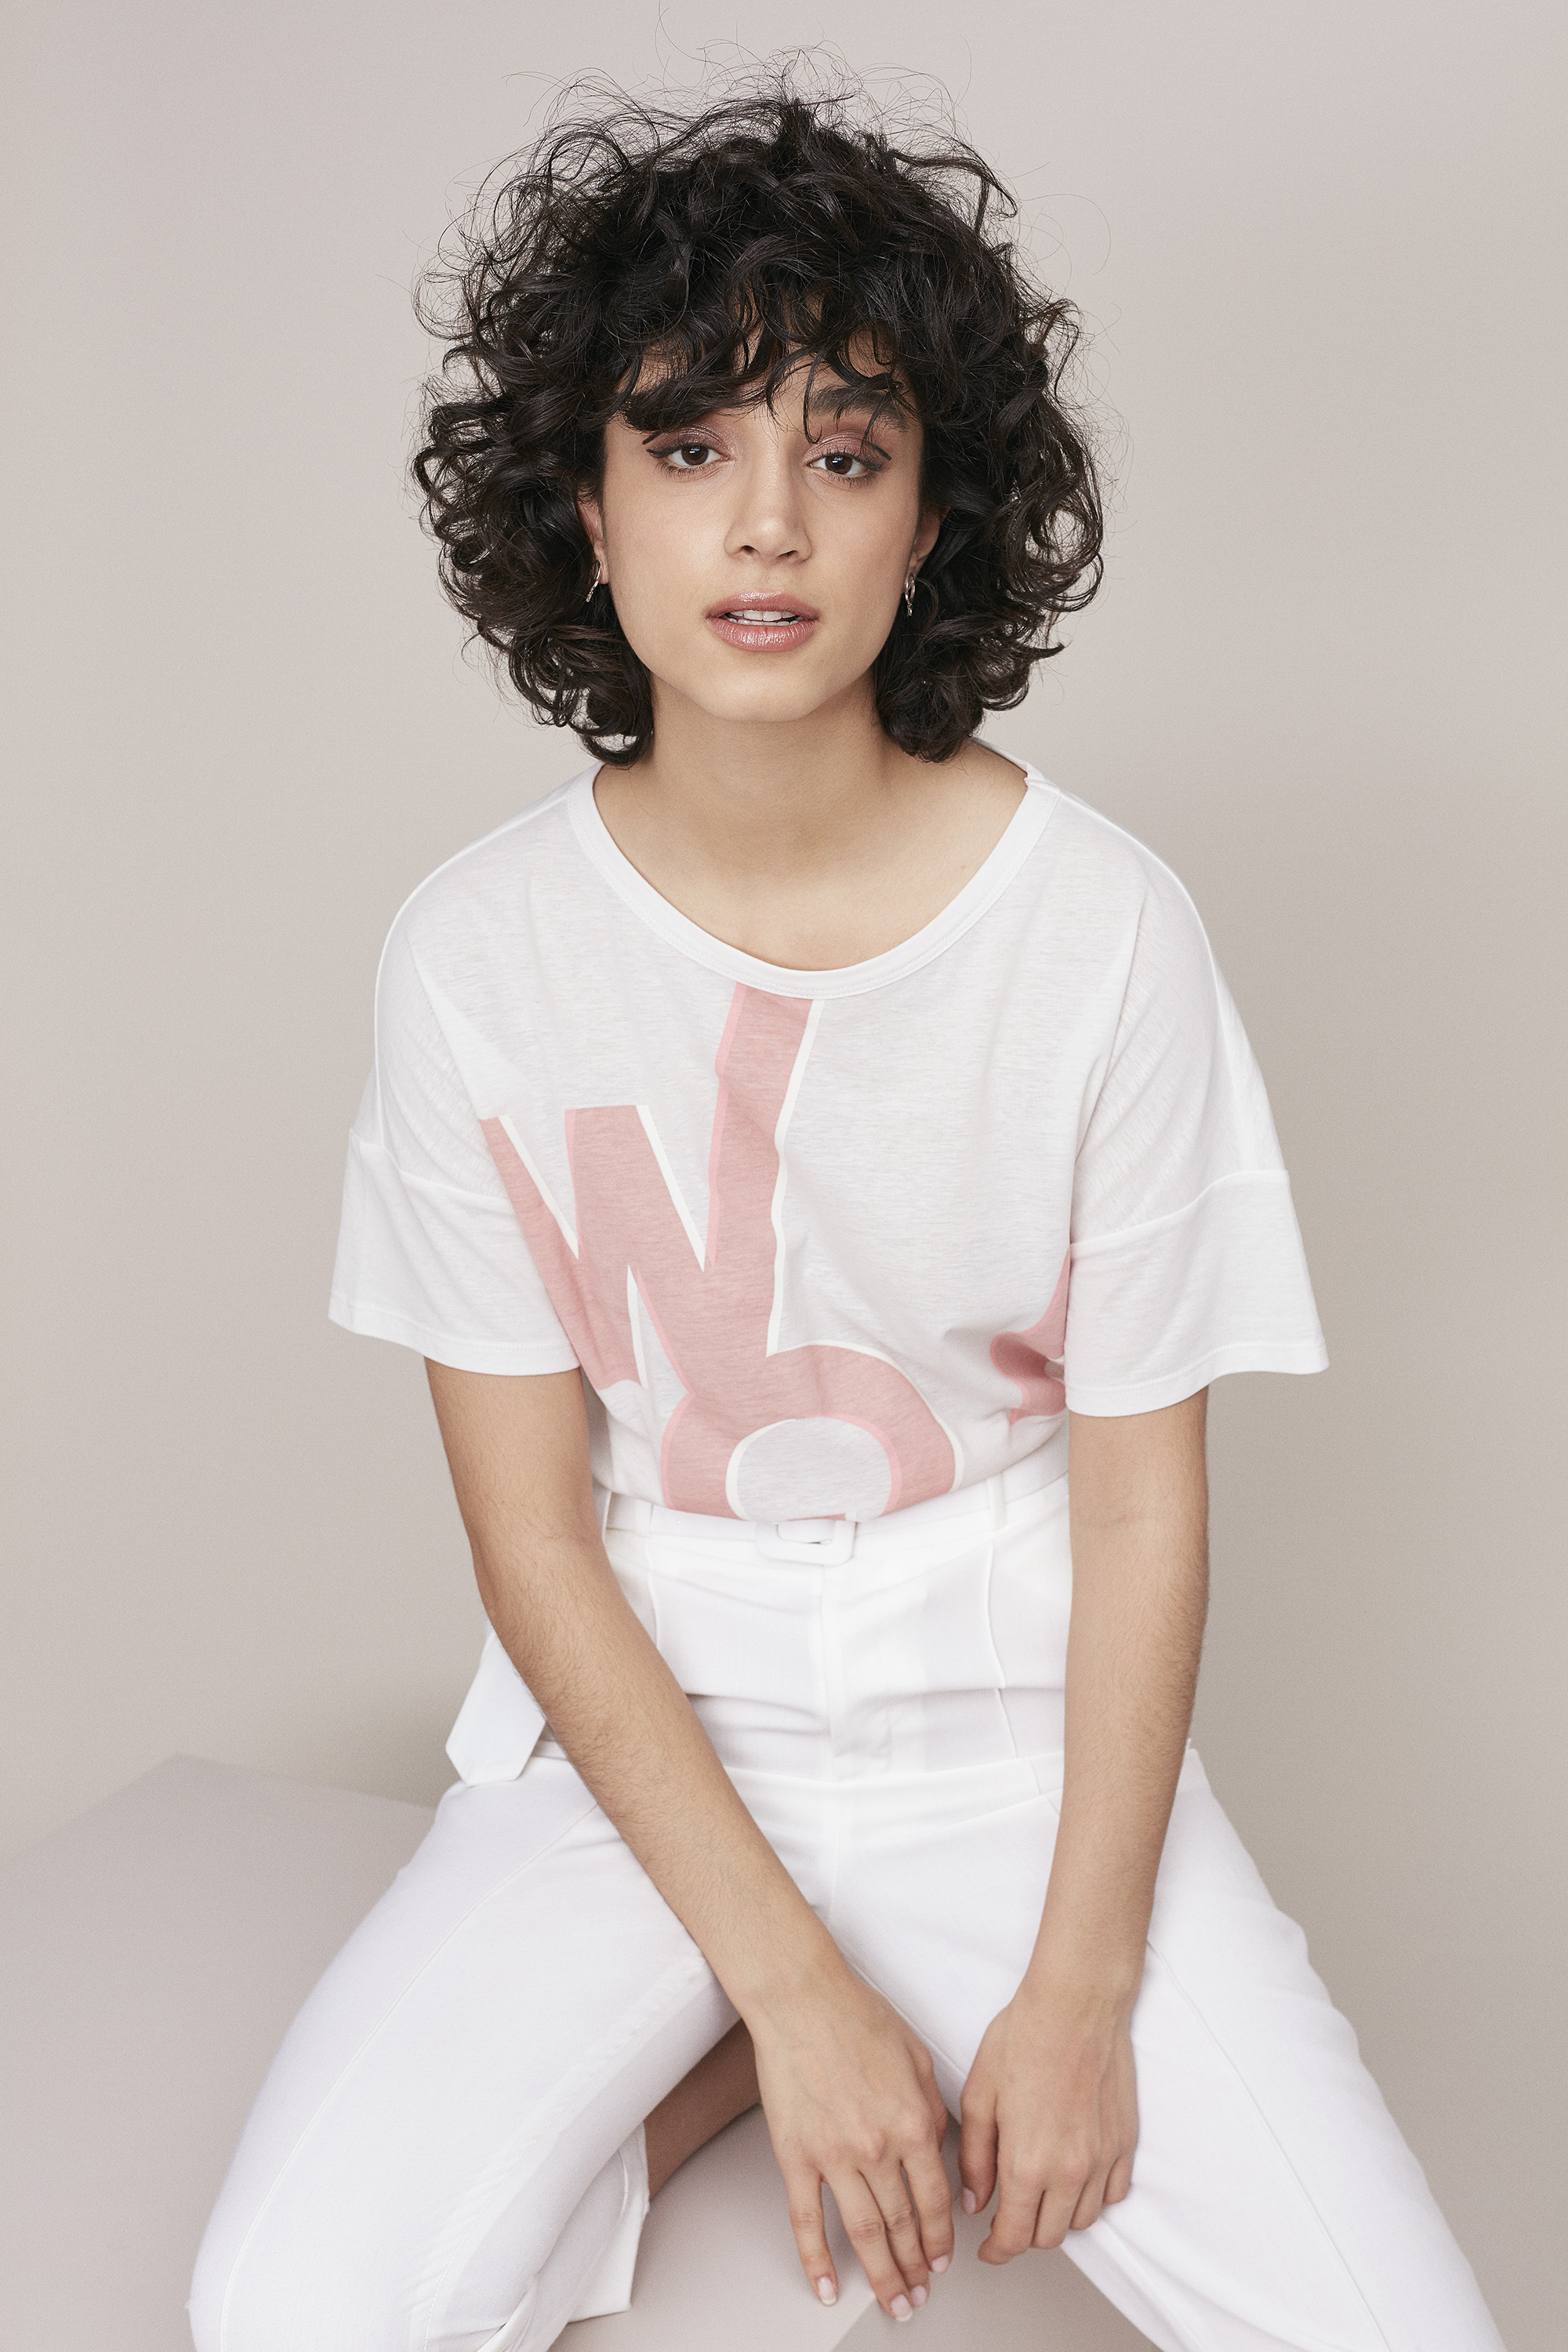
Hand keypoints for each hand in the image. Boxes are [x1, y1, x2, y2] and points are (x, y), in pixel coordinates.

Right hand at [749, 1962, 953, 2319]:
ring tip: (892, 2299)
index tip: (942, 2259)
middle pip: (902, 2225)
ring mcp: (835, 2155)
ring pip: (863, 2232)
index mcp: (914, 2123)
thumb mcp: (918, 2058)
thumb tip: (939, 2148)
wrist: (803, 1999)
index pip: (936, 2201)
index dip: (941, 2238)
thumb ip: (933, 2109)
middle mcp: (878, 2147)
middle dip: (915, 2267)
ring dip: (881, 2273)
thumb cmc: (857, 2016)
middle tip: (919, 2293)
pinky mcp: (796, 2155)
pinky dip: (816, 2259)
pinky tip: (827, 2284)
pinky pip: (807, 2219)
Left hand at [959, 1971, 1137, 2258]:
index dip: (997, 2251)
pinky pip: (1113, 2194)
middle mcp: (1068, 2170)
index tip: (989, 2248)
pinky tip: (1074, 2174)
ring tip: (1040, 2191)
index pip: (1013, 2236)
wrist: (1075, 2004)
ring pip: (1082, 2220)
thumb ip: (974, 2157)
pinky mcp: (1125, 2143)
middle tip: (1009, 2215)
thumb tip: (976, 2200)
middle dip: (1024, 2234)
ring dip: (1058, 2216)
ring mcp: (1102, 2159)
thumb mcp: (979, 2094)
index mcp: (1026, 2162)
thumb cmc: (1024, 2036)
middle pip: (1049, 2236)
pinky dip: (1092, 2196)